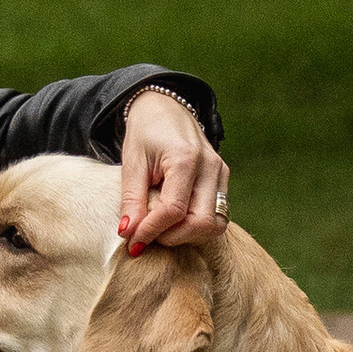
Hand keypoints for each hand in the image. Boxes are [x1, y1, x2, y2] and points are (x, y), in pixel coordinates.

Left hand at [116, 90, 227, 250]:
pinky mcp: (223, 180)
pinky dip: (196, 227)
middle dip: (172, 237)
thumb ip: (132, 199)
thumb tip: (129, 233)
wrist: (165, 109)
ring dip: (188, 236)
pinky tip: (175, 222)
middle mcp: (210, 167)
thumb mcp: (132, 163)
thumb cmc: (145, 133)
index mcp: (185, 159)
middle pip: (202, 222)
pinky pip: (218, 217)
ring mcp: (221, 174)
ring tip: (162, 230)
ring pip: (215, 225)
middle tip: (148, 236)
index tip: (133, 242)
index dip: (152, 231)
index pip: (174, 210)